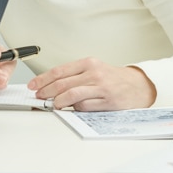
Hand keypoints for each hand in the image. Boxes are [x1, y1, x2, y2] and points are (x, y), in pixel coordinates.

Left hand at [28, 58, 155, 110]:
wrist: (138, 85)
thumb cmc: (112, 78)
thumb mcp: (93, 69)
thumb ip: (74, 76)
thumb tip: (50, 86)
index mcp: (88, 63)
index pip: (59, 71)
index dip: (43, 79)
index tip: (33, 86)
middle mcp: (94, 73)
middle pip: (63, 83)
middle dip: (46, 92)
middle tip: (39, 97)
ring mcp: (101, 87)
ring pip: (72, 95)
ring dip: (59, 102)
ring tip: (53, 105)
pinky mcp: (108, 101)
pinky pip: (86, 106)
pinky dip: (76, 109)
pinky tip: (72, 109)